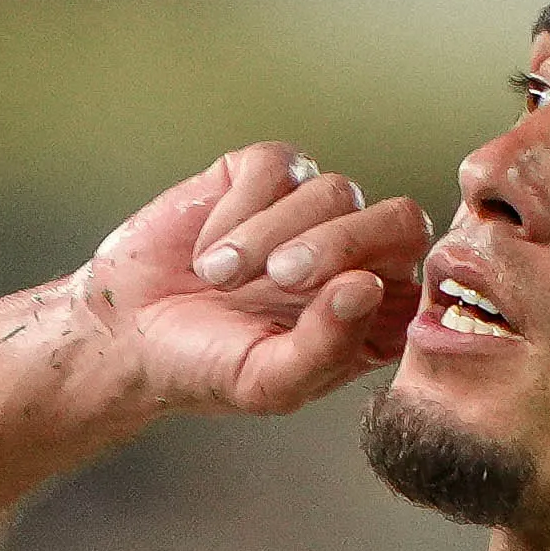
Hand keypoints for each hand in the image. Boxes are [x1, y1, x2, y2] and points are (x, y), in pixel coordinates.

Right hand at [73, 143, 430, 420]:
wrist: (126, 331)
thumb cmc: (205, 368)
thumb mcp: (269, 383)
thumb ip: (329, 345)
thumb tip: (369, 285)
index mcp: (375, 317)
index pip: (423, 282)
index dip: (383, 285)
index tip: (327, 305)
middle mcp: (355, 260)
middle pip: (399, 221)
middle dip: (340, 244)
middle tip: (279, 279)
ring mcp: (312, 213)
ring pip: (336, 191)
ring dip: (271, 236)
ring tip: (220, 279)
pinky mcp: (263, 176)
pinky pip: (277, 167)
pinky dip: (238, 210)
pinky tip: (208, 250)